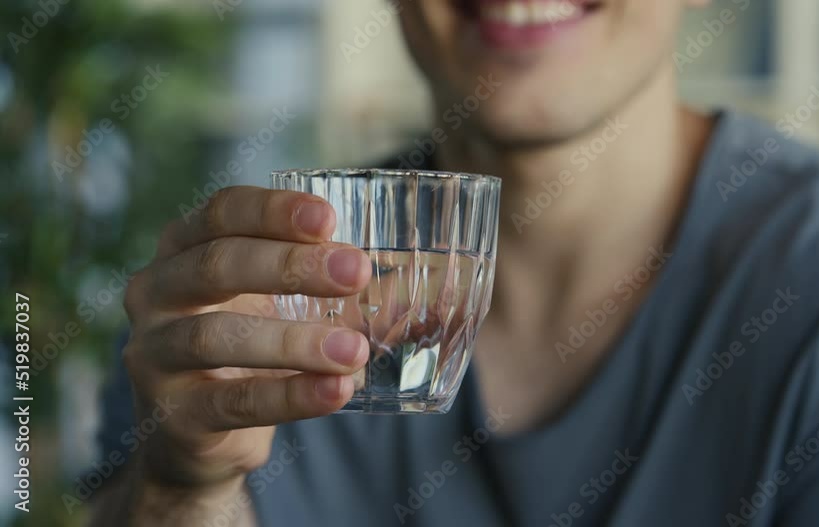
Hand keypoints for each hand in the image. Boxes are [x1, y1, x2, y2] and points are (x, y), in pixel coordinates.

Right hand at [122, 186, 370, 492]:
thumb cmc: (255, 348)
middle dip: (290, 265)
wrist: (199, 437)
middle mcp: (154, 293)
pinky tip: (335, 392)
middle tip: (356, 272)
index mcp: (184, 249)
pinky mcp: (171, 415)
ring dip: (293, 342)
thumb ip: (354, 292)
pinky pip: (230, 402)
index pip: (220, 213)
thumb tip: (446, 281)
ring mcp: (153, 355)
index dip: (273, 210)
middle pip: (217, 264)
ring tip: (355, 351)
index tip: (330, 218)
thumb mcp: (292, 307)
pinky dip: (289, 397)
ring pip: (216, 337)